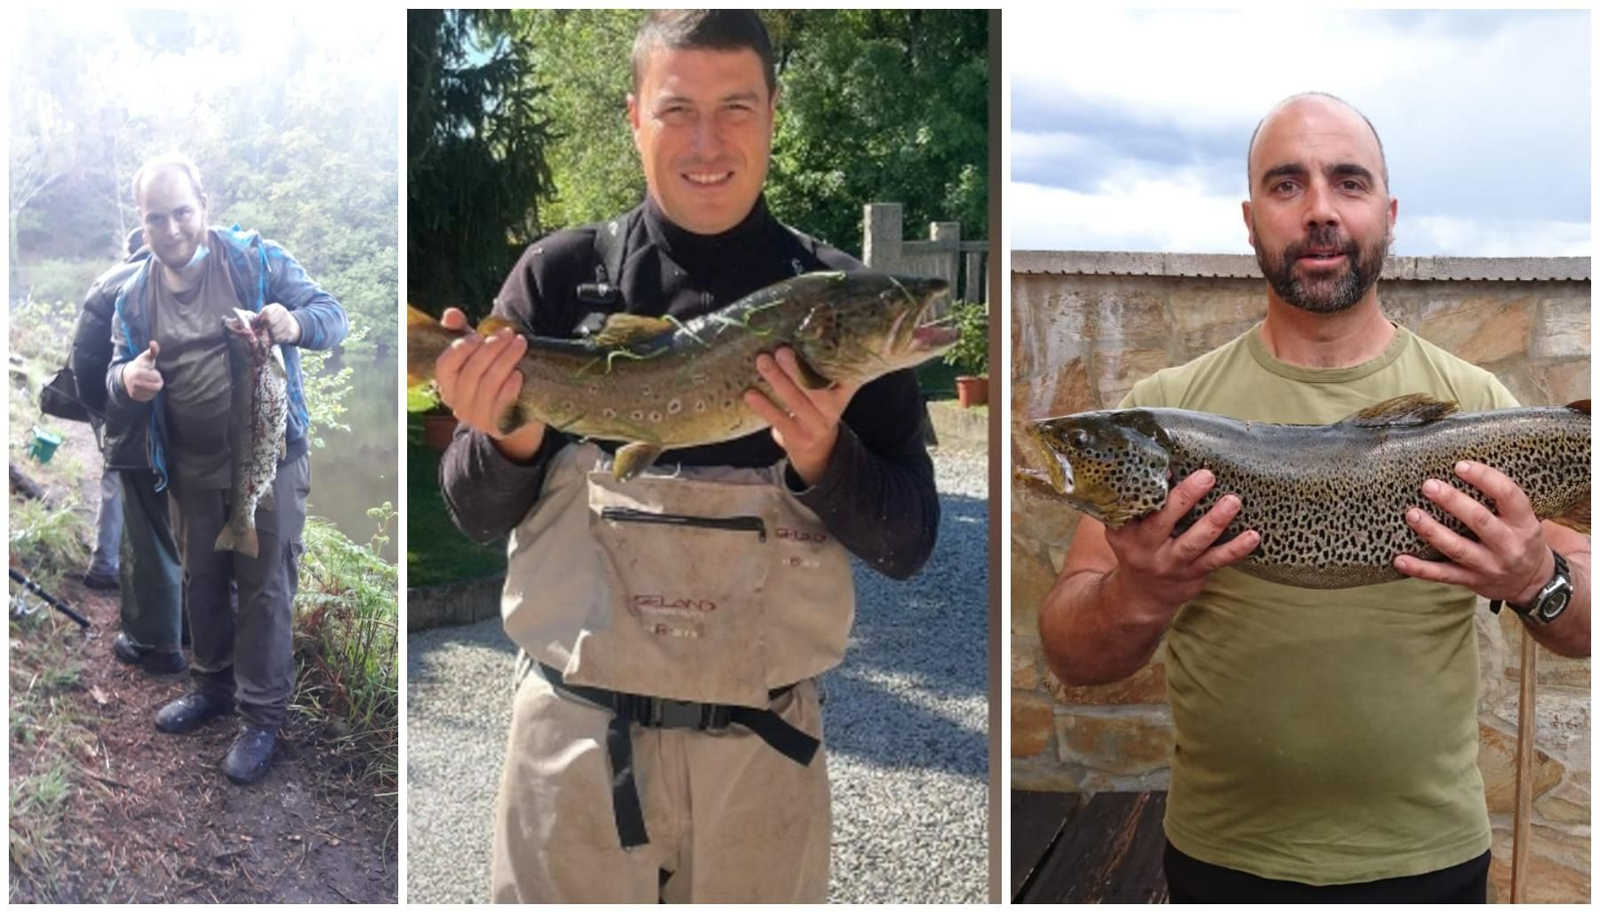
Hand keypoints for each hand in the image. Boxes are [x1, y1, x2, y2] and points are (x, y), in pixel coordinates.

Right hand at [123, 341, 163, 401]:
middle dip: (157, 382)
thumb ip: (152, 351)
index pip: (157, 378)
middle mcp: (135, 383)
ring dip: (154, 388)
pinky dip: (150, 394)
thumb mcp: (146, 357)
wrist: (126, 375)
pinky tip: (146, 388)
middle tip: (151, 378)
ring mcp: (134, 391)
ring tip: (149, 382)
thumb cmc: (140, 365)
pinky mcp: (135, 397)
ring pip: (154, 393)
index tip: (150, 371)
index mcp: (138, 373)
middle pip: (156, 387)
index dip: (156, 374)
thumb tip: (154, 343)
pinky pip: (149, 398)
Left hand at [257, 303, 300, 344]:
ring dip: (269, 335)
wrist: (294, 325)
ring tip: (269, 335)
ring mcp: (288, 322)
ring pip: (273, 331)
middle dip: (264, 328)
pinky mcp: (290, 332)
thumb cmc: (277, 319)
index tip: (257, 324)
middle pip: (269, 321)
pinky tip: (275, 337)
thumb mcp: (271, 314)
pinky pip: (278, 338)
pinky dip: (274, 339)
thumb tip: (252, 324)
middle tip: (262, 331)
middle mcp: (284, 313)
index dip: (259, 319)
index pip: (265, 312)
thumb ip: (262, 316)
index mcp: (277, 307)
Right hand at [434, 308, 543, 458]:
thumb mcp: (478, 354)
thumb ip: (463, 333)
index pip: (444, 366)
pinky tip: (519, 374)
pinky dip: (510, 389)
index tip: (479, 335)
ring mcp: (477, 419)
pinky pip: (501, 407)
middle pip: (471, 374)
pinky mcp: (497, 428)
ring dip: (505, 361)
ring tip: (520, 344)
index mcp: (448, 385)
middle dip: (491, 349)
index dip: (460, 349)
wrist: (519, 410)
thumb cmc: (494, 375)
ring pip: (488, 387)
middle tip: (509, 334)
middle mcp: (458, 404)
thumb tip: (451, 314)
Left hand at [744, 347, 859, 485]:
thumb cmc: (816, 406)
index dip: (836, 358)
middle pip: (815, 387)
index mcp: (842, 392)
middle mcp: (832, 409)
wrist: (818, 448)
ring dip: (777, 380)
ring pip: (795, 401)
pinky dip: (763, 406)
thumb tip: (805, 328)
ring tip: (762, 361)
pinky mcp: (797, 437)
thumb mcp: (826, 389)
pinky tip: (749, 394)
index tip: (820, 338)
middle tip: (781, 350)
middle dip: (797, 368)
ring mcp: (815, 425)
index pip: (845, 373)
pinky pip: (779, 419)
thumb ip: (819, 367)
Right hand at [1102, 469, 1260, 621]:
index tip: (1167, 466)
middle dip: (1184, 498)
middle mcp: (1145, 547)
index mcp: (1125, 530)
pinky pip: (1216, 560)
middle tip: (1206, 476)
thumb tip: (1166, 463)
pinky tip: (1252, 536)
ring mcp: (1171, 562)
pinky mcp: (1193, 574)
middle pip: (1163, 521)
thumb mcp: (1125, 527)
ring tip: (1233, 501)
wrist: (1142, 595)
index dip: (1149, 487)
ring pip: (1193, 542)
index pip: (1135, 505)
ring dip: (1214, 521)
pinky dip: (1235, 549)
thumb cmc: (1139, 547)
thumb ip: (1138, 503)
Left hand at [1395, 460, 1554, 604]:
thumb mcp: (1524, 519)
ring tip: (1412, 514)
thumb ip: (1501, 500)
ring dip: (1432, 531)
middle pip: (1480, 520)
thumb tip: (1462, 467)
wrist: (1533, 583)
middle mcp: (1509, 546)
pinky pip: (1443, 575)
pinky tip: (1400, 560)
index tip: (1460, 466)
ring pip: (1458, 548)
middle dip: (1453, 501)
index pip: (1509, 495)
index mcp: (1524, 524)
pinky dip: (1420, 569)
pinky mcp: (1473, 581)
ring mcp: (1490, 566)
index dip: (1485, 478)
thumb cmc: (1520, 540)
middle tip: (1429, 485)